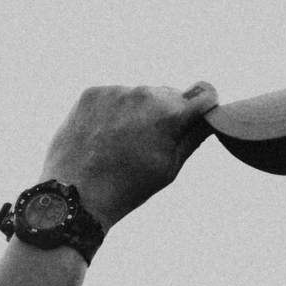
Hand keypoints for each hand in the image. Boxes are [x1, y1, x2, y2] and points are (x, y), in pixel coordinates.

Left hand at [41, 82, 217, 228]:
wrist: (76, 194)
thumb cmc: (127, 187)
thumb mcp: (169, 168)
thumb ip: (193, 137)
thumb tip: (209, 118)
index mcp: (169, 115)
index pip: (204, 94)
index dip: (205, 106)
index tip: (200, 115)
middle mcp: (145, 95)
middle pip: (170, 95)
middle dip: (168, 112)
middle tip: (152, 142)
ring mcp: (116, 91)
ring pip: (141, 95)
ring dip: (140, 111)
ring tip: (124, 142)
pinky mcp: (93, 92)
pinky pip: (115, 96)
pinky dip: (115, 110)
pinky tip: (106, 135)